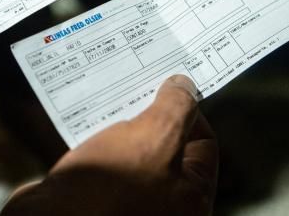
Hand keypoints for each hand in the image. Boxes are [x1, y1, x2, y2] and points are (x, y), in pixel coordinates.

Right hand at [0, 75, 217, 215]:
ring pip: (130, 151)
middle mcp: (163, 204)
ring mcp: (127, 202)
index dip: (189, 111)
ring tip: (108, 99)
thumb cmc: (107, 193)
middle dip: (151, 114)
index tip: (170, 86)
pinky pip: (102, 161)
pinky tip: (85, 120)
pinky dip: (95, 140)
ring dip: (119, 124)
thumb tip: (185, 87)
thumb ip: (176, 109)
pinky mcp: (94, 199)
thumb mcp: (154, 137)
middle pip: (166, 145)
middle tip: (137, 85)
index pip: (203, 145)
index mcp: (190, 198)